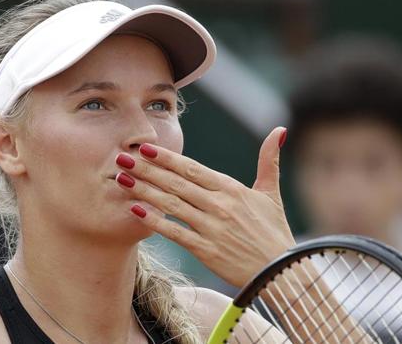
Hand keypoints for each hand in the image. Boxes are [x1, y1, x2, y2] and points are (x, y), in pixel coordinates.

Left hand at [114, 126, 294, 286]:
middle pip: (176, 183)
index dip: (166, 158)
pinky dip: (154, 221)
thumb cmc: (274, 232)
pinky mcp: (206, 250)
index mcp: (231, 189)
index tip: (144, 148)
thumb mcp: (272, 193)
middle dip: (146, 169)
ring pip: (171, 204)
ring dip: (144, 190)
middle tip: (122, 158)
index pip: (192, 168)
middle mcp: (219, 205)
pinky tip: (135, 210)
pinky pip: (174, 232)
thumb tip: (279, 130)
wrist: (280, 271)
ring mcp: (211, 227)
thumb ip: (269, 161)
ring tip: (121, 180)